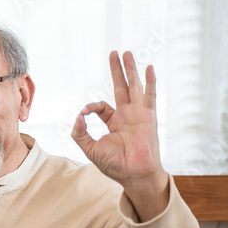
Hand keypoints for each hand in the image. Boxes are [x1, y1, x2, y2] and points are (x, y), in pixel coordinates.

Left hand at [72, 51, 165, 189]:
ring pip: (134, 86)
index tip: (84, 114)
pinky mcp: (148, 116)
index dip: (90, 107)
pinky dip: (150, 81)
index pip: (101, 106)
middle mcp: (127, 115)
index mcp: (114, 122)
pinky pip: (150, 95)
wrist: (134, 174)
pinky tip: (149, 67)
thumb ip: (80, 134)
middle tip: (114, 52)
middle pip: (120, 87)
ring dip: (130, 69)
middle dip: (116, 70)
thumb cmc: (115, 165)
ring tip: (127, 53)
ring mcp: (139, 114)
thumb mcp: (91, 149)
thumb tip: (78, 116)